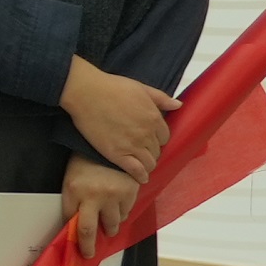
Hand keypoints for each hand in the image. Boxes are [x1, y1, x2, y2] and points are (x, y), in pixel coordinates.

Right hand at [61, 57, 169, 178]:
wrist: (86, 93)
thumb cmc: (111, 87)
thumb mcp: (141, 88)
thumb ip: (161, 98)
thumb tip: (178, 105)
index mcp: (154, 117)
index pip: (165, 137)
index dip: (157, 139)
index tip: (150, 140)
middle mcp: (147, 134)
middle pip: (157, 151)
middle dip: (151, 151)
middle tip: (142, 151)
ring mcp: (133, 145)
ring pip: (149, 163)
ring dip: (147, 164)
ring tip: (141, 164)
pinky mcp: (117, 154)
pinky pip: (136, 170)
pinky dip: (140, 176)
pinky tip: (141, 178)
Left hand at [61, 153, 142, 248]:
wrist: (107, 142)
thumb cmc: (86, 159)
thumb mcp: (70, 180)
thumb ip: (72, 203)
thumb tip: (72, 224)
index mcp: (75, 192)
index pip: (75, 226)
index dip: (78, 242)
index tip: (81, 252)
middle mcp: (95, 196)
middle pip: (93, 231)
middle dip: (92, 244)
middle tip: (91, 251)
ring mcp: (114, 195)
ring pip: (114, 223)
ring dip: (110, 226)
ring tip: (107, 224)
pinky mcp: (130, 191)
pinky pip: (127, 211)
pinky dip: (121, 211)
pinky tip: (117, 205)